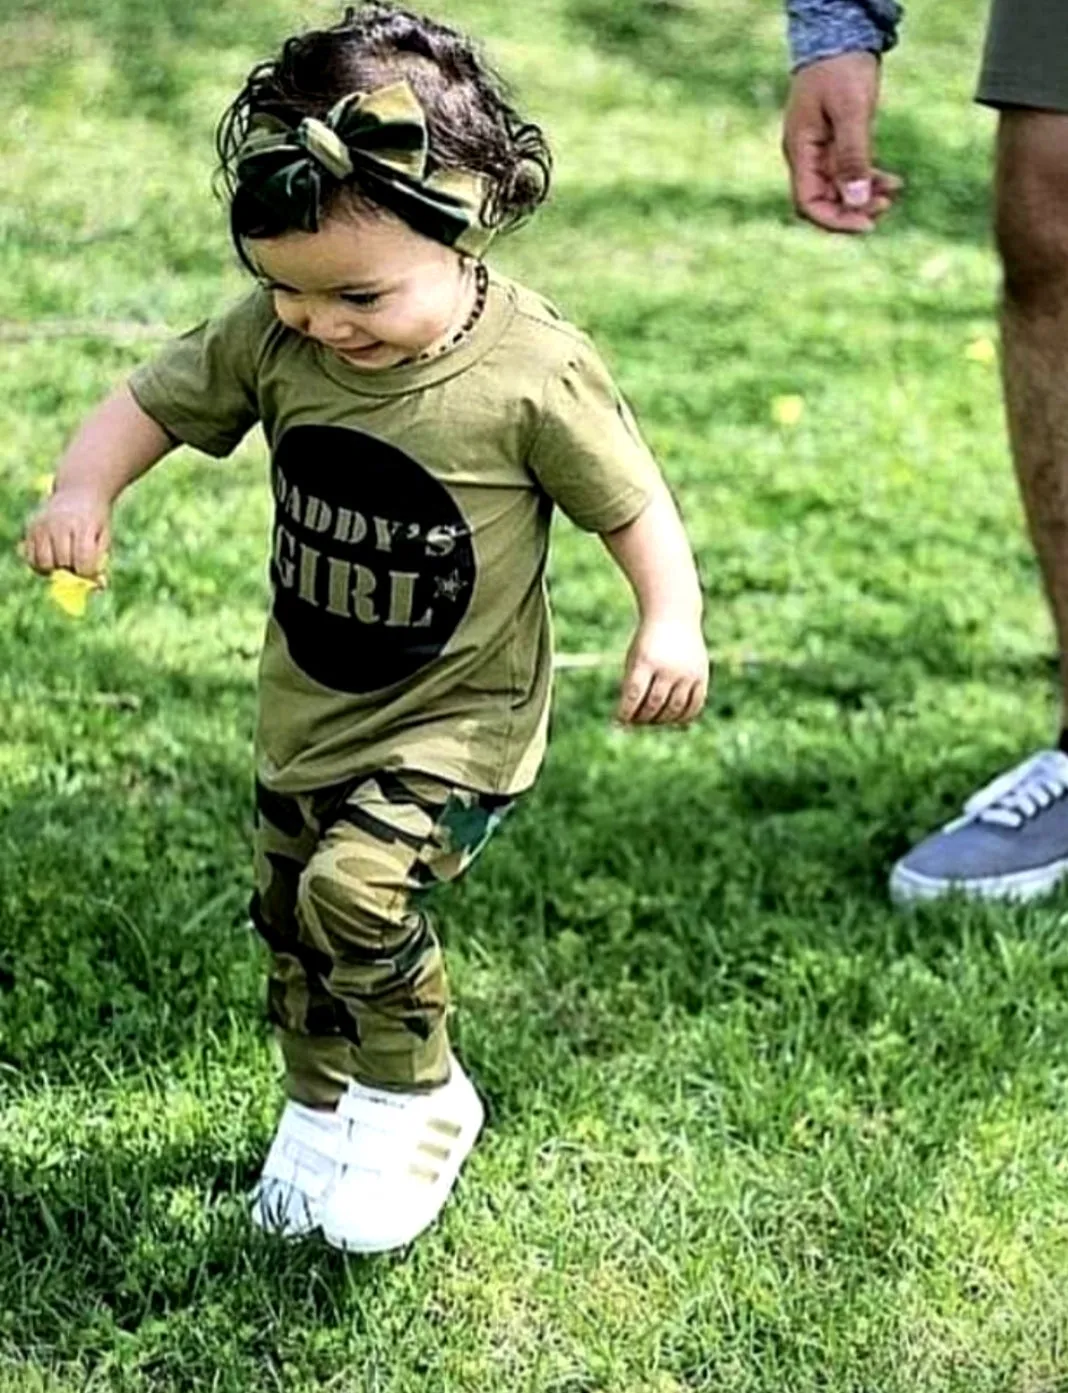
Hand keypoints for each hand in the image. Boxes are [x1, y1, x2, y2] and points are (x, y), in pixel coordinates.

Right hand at [22, 487, 110, 578]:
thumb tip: (98, 586)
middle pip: (63, 563)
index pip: (83, 561)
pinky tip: (52, 558)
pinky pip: (31, 558)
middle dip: (72, 569)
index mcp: (83, 525)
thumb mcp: (104, 538)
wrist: (79, 493)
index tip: (91, 568)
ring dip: (56, 569)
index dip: (88, 572)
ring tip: (65, 559)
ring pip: (44, 564)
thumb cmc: (95, 521)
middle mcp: (59, 524)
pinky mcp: (30, 528)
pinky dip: (41, 565)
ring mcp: (42, 525)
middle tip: (78, 560)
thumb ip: (100, 561)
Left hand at [617, 617, 708, 725]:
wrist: (674, 616)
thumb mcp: (634, 659)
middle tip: (636, 722)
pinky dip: (683, 717)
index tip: (619, 721)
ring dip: (661, 720)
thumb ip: (632, 687)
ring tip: (652, 720)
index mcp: (646, 661)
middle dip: (642, 718)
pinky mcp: (701, 675)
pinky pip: (694, 705)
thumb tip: (627, 721)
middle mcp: (668, 667)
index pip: (634, 695)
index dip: (625, 712)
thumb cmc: (648, 642)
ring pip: (674, 708)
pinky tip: (673, 719)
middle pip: (654, 704)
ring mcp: (687, 672)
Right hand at [782, 52, 902, 233]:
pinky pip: (850, 173)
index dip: (835, 220)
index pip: (809, 203)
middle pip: (824, 201)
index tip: (866, 224)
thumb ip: (853, 156)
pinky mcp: (835, 144)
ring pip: (840, 190)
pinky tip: (893, 181)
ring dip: (865, 197)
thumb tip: (856, 199)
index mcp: (800, 152)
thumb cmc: (840, 69)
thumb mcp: (850, 111)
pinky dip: (870, 180)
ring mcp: (820, 152)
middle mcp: (806, 157)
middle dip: (854, 209)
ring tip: (893, 193)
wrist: (840, 38)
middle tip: (886, 206)